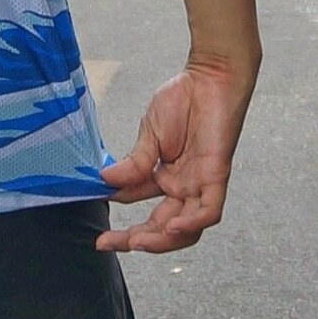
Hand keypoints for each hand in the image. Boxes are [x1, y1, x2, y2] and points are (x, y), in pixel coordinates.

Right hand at [96, 60, 255, 252]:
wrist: (210, 75)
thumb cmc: (182, 99)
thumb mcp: (149, 134)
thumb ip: (134, 163)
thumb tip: (105, 181)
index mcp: (166, 178)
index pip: (143, 210)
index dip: (122, 224)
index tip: (101, 236)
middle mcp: (184, 186)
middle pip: (164, 228)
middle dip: (137, 240)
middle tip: (109, 243)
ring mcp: (201, 183)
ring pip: (187, 229)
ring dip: (163, 240)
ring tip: (137, 241)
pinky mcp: (217, 175)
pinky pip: (209, 210)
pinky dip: (192, 222)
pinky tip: (172, 227)